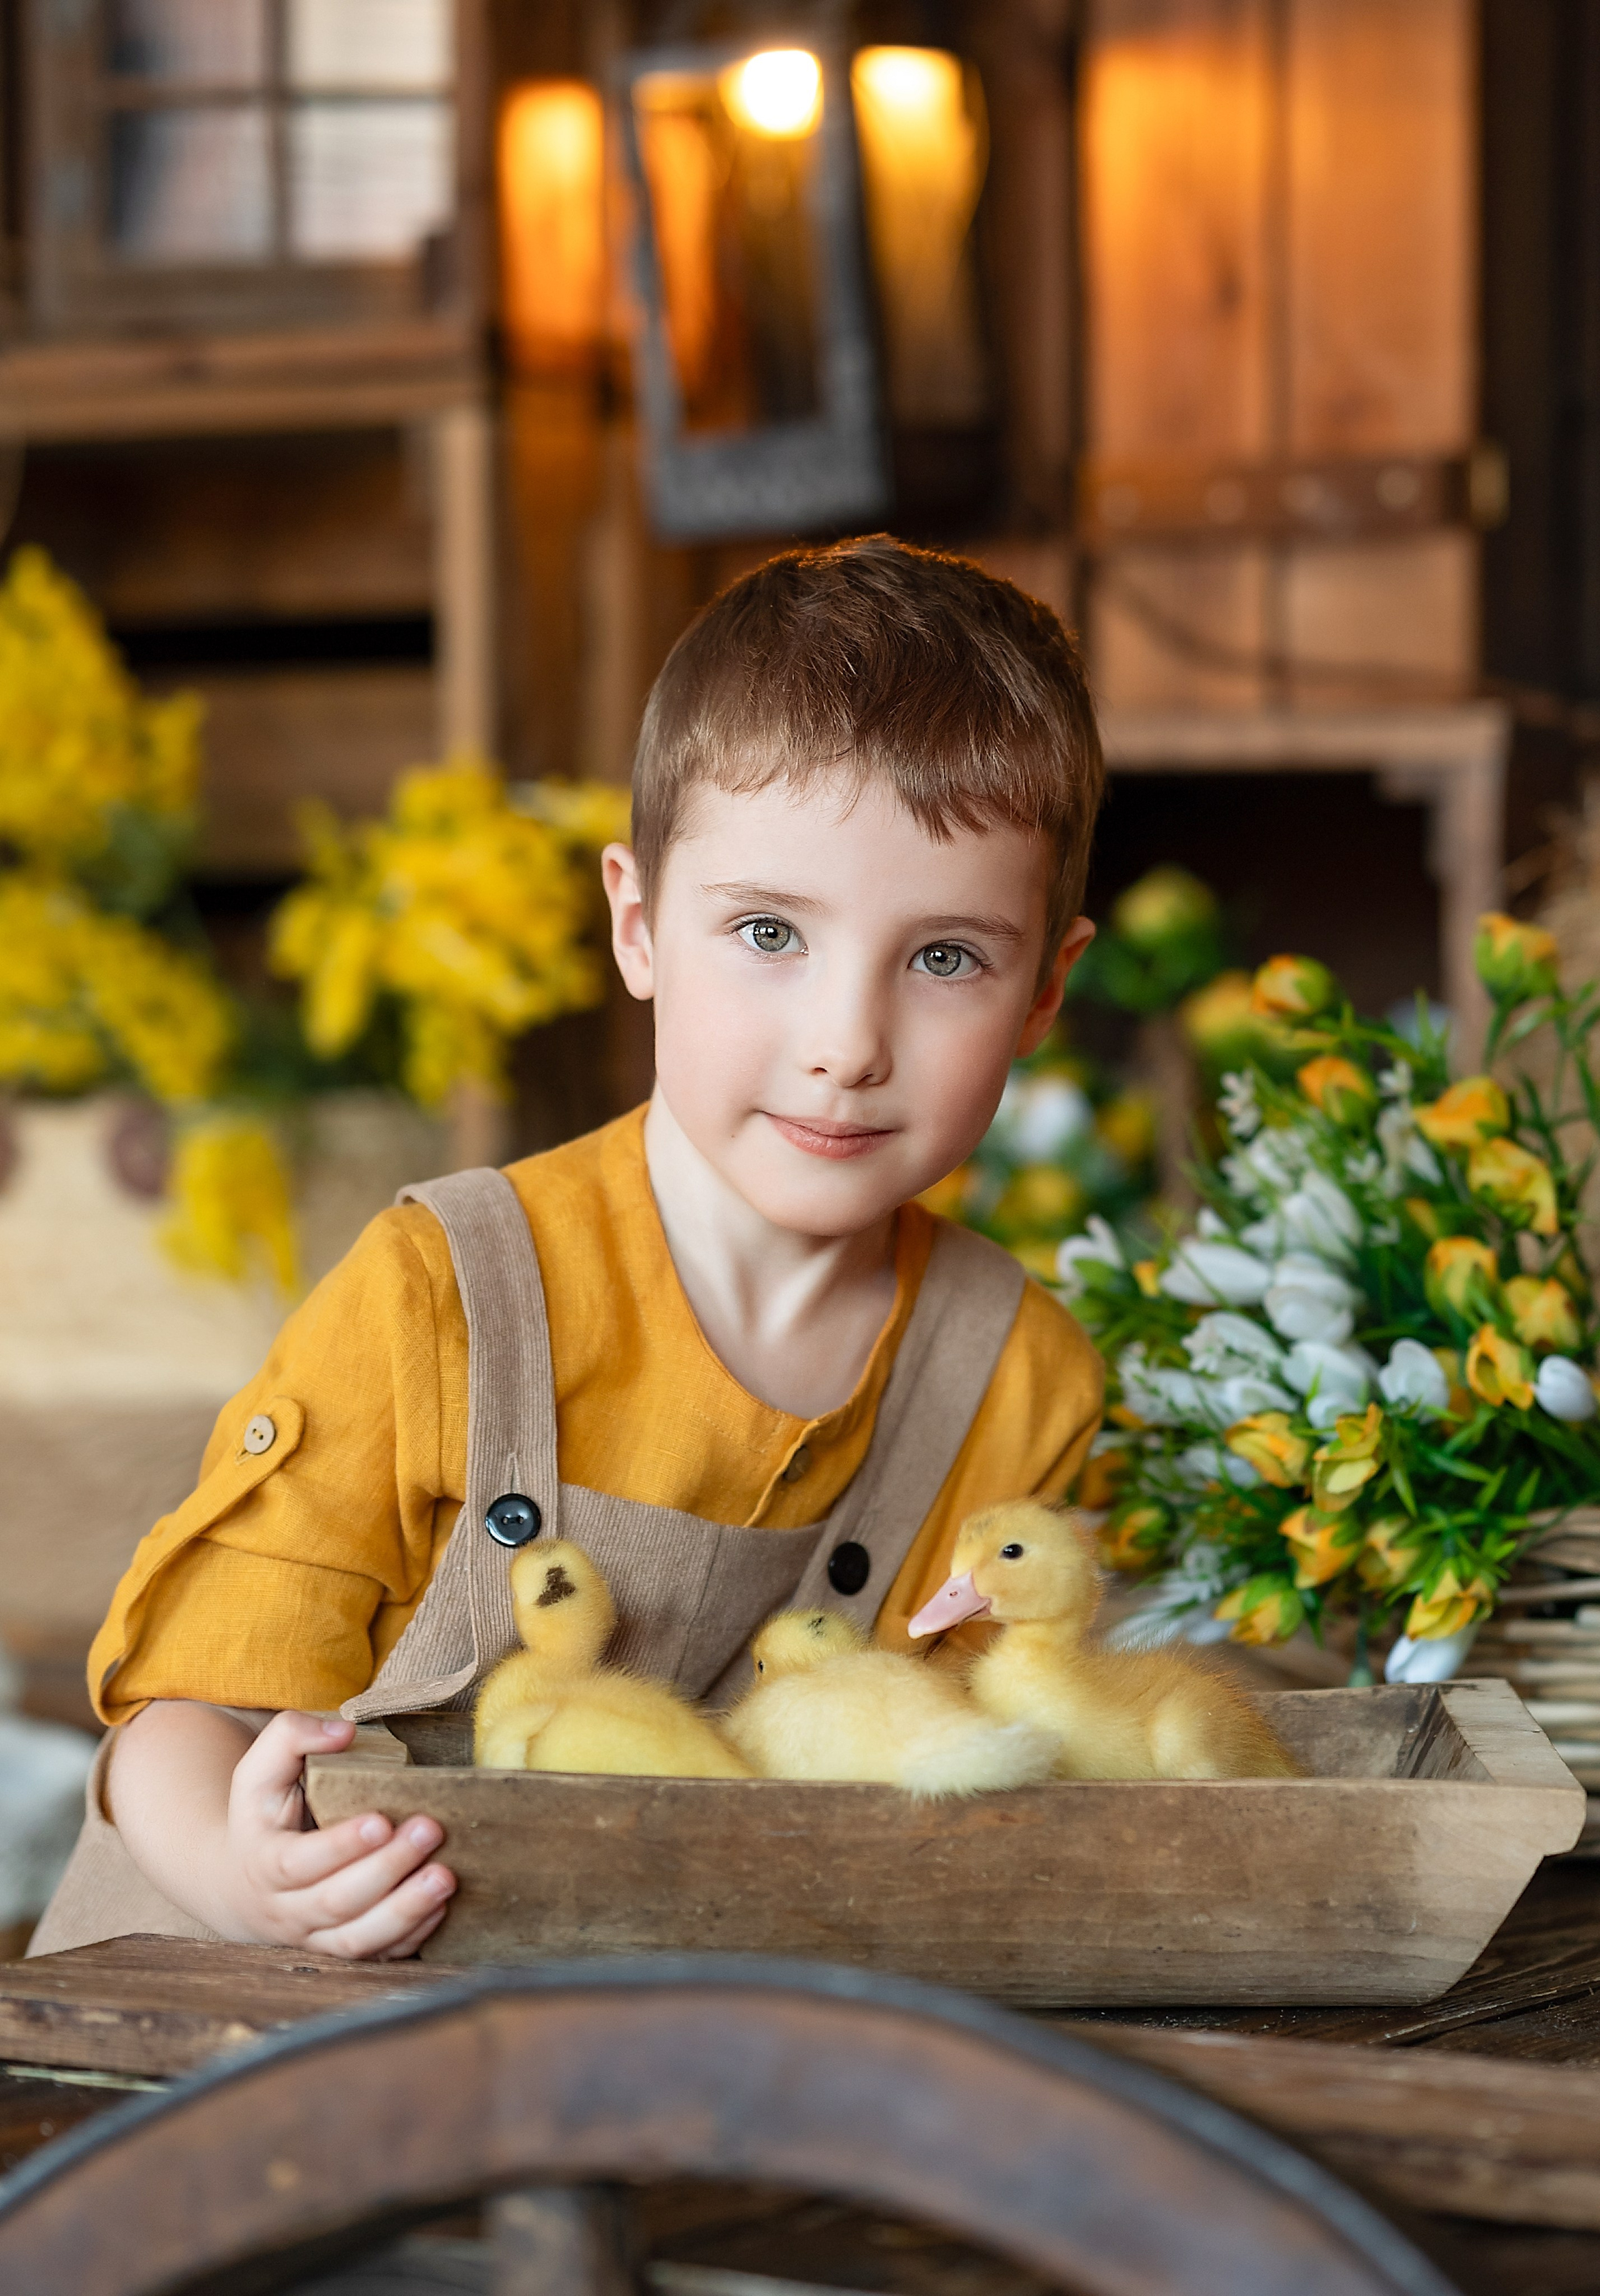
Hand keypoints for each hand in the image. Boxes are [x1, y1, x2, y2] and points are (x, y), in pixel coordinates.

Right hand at [219, 1711, 455, 1958]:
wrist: (242, 1883)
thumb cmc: (263, 1817)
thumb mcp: (258, 1771)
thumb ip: (291, 1737)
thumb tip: (343, 1732)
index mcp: (263, 1863)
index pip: (297, 1863)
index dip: (340, 1847)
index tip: (381, 1820)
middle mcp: (286, 1911)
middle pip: (337, 1902)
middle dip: (387, 1868)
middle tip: (430, 1830)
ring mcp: (315, 1938)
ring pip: (358, 1940)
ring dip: (406, 1911)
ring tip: (445, 1877)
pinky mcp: (342, 1950)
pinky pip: (378, 1955)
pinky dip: (410, 1936)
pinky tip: (440, 1906)